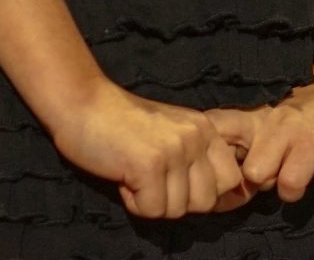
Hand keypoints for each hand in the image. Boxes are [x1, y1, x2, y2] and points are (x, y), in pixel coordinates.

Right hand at [46, 78, 250, 219]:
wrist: (82, 103)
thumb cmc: (122, 123)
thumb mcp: (172, 132)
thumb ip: (196, 157)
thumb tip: (220, 198)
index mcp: (205, 128)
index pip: (231, 180)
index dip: (204, 193)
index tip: (177, 185)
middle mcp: (196, 137)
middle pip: (206, 202)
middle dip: (177, 201)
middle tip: (151, 179)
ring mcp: (175, 150)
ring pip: (178, 210)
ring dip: (152, 201)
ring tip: (133, 172)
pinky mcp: (150, 165)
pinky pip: (152, 210)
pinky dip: (133, 202)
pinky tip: (122, 176)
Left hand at [207, 72, 313, 203]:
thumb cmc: (303, 121)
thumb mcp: (266, 125)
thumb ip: (242, 146)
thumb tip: (214, 178)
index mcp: (247, 115)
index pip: (209, 126)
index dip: (199, 152)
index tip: (204, 170)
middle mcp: (262, 120)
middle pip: (223, 156)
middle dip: (231, 178)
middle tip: (247, 183)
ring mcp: (287, 131)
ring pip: (255, 172)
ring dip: (265, 184)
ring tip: (279, 176)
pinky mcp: (313, 144)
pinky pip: (289, 183)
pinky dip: (292, 191)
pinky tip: (299, 180)